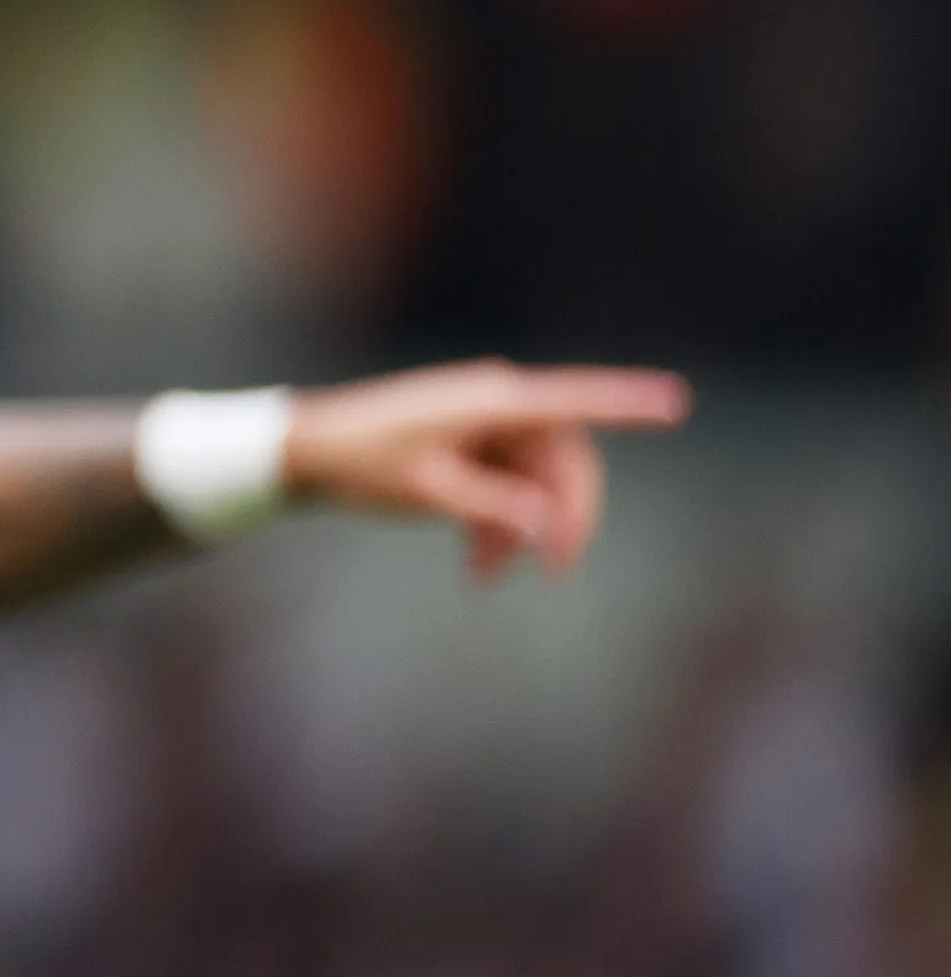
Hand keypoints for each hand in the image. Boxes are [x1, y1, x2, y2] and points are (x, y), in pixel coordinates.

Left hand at [280, 362, 689, 578]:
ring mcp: (483, 424)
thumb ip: (492, 505)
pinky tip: (478, 568)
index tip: (675, 403)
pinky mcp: (468, 444)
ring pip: (533, 480)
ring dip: (523, 529)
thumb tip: (546, 524)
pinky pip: (506, 484)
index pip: (574, 401)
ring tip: (489, 575)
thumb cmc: (361, 462)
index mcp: (492, 401)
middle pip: (562, 458)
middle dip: (566, 514)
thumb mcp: (428, 491)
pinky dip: (499, 523)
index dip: (627, 403)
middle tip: (558, 570)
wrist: (302, 451)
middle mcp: (496, 405)